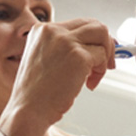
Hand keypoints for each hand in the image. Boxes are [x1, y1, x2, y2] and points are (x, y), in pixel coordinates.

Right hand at [0, 19, 115, 135]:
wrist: (28, 111)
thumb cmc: (35, 94)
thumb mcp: (44, 61)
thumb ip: (64, 49)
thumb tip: (95, 46)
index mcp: (41, 30)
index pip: (78, 24)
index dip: (92, 39)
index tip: (98, 54)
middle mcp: (52, 30)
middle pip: (94, 24)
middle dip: (106, 44)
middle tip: (107, 64)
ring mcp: (65, 41)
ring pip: (102, 36)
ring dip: (104, 58)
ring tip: (92, 78)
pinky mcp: (78, 56)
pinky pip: (102, 56)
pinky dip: (101, 72)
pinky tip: (88, 85)